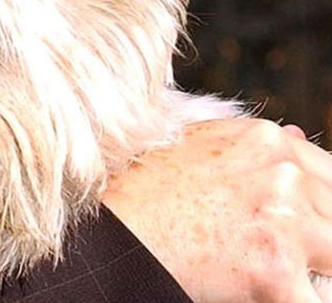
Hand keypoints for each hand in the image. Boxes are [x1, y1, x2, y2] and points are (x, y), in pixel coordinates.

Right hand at [103, 118, 331, 302]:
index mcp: (264, 140)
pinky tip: (273, 297)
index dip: (319, 206)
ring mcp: (283, 219)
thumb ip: (254, 147)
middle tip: (281, 253)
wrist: (111, 234)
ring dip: (312, 272)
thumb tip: (300, 135)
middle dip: (317, 241)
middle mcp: (281, 172)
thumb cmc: (142, 195)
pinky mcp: (274, 268)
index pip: (330, 176)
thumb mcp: (198, 148)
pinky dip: (298, 301)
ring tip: (275, 276)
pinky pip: (315, 301)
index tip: (307, 228)